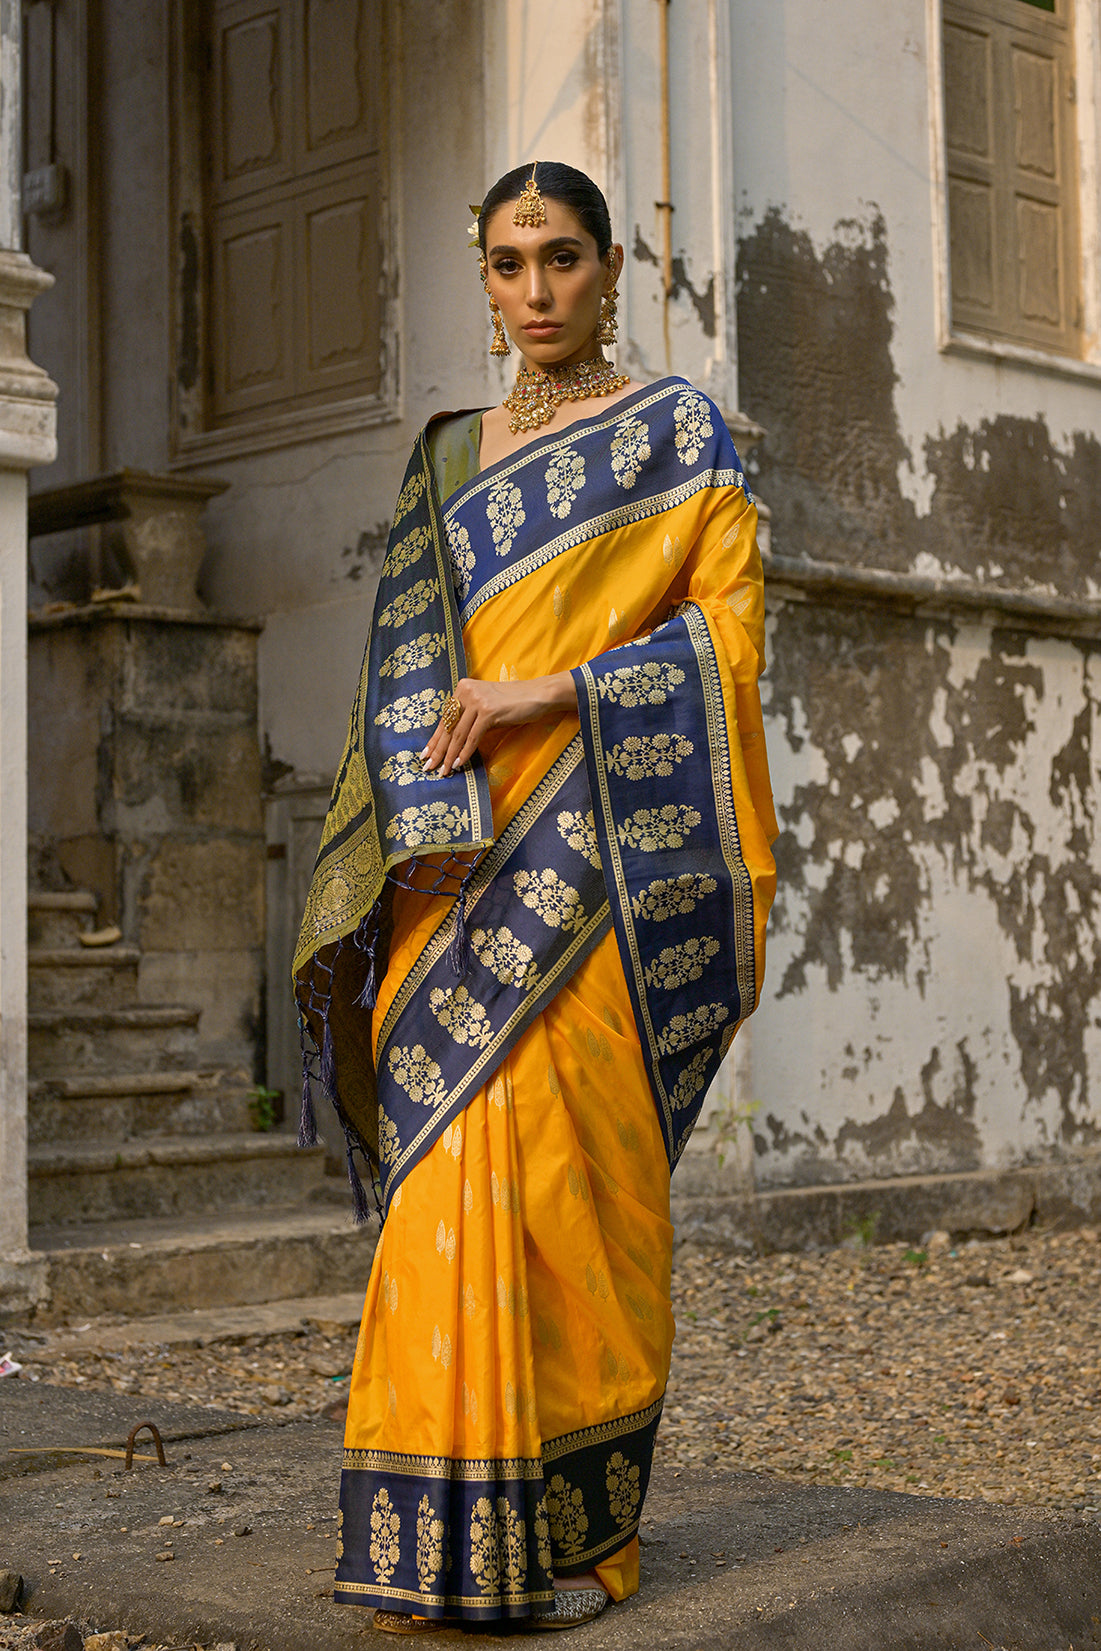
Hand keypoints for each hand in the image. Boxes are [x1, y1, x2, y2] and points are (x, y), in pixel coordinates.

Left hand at [420, 673, 576, 774]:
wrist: (537, 695)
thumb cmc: (513, 703)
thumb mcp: (486, 706)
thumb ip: (469, 717)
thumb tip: (451, 742)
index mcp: (463, 688)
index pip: (445, 718)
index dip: (435, 739)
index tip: (426, 754)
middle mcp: (466, 691)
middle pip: (448, 727)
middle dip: (438, 750)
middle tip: (429, 767)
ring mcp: (477, 700)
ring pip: (458, 734)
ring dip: (450, 756)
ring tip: (443, 771)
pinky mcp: (489, 711)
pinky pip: (473, 737)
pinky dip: (465, 752)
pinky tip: (458, 764)